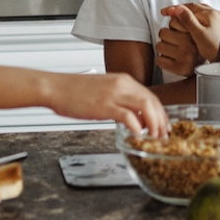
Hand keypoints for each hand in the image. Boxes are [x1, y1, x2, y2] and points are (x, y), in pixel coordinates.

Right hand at [45, 72, 167, 137]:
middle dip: (161, 120)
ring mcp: (114, 94)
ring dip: (154, 124)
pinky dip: (136, 128)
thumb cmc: (75, 91)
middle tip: (163, 136)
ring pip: (146, 107)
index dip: (161, 112)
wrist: (55, 87)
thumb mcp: (104, 92)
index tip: (163, 125)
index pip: (151, 96)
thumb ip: (120, 101)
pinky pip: (128, 116)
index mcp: (123, 81)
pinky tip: (136, 136)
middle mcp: (122, 84)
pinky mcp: (105, 105)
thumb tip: (133, 117)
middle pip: (153, 101)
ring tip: (153, 138)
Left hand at [153, 22, 200, 79]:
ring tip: (173, 50)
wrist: (204, 67)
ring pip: (159, 46)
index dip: (173, 27)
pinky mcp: (179, 69)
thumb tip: (169, 10)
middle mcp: (191, 45)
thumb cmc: (195, 45)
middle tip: (175, 42)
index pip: (173, 22)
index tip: (179, 32)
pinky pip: (159, 60)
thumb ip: (183, 19)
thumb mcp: (193, 29)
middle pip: (163, 33)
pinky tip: (171, 60)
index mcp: (195, 33)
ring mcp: (185, 58)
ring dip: (163, 48)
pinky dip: (162, 60)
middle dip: (166, 37)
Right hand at [160, 3, 219, 64]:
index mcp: (210, 14)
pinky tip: (195, 27)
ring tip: (181, 19)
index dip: (175, 9)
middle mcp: (217, 14)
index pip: (188, 7)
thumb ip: (188, 20)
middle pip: (195, 7)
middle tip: (170, 14)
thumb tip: (176, 8)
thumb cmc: (217, 49)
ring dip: (190, 14)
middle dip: (182, 10)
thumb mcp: (199, 35)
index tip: (164, 12)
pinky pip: (207, 18)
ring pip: (201, 12)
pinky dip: (198, 20)